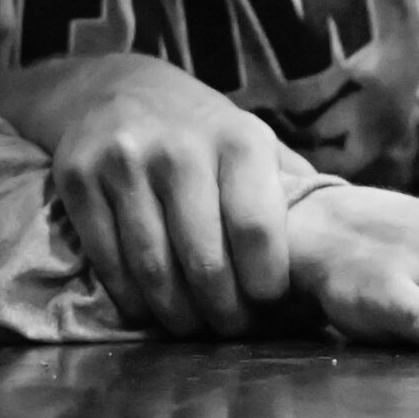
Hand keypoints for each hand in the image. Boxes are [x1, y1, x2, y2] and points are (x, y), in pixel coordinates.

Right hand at [8, 54, 295, 337]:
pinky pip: (108, 261)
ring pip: (154, 268)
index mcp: (237, 139)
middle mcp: (179, 147)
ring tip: (191, 326)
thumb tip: (340, 246)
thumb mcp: (252, 142)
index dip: (266, 281)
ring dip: (177, 314)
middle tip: (230, 329)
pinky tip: (148, 307)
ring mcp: (124, 162)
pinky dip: (131, 298)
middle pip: (204, 260)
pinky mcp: (78, 178)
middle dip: (223, 311)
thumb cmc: (200, 131)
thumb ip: (292, 191)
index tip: (269, 303)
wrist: (116, 88)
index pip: (256, 228)